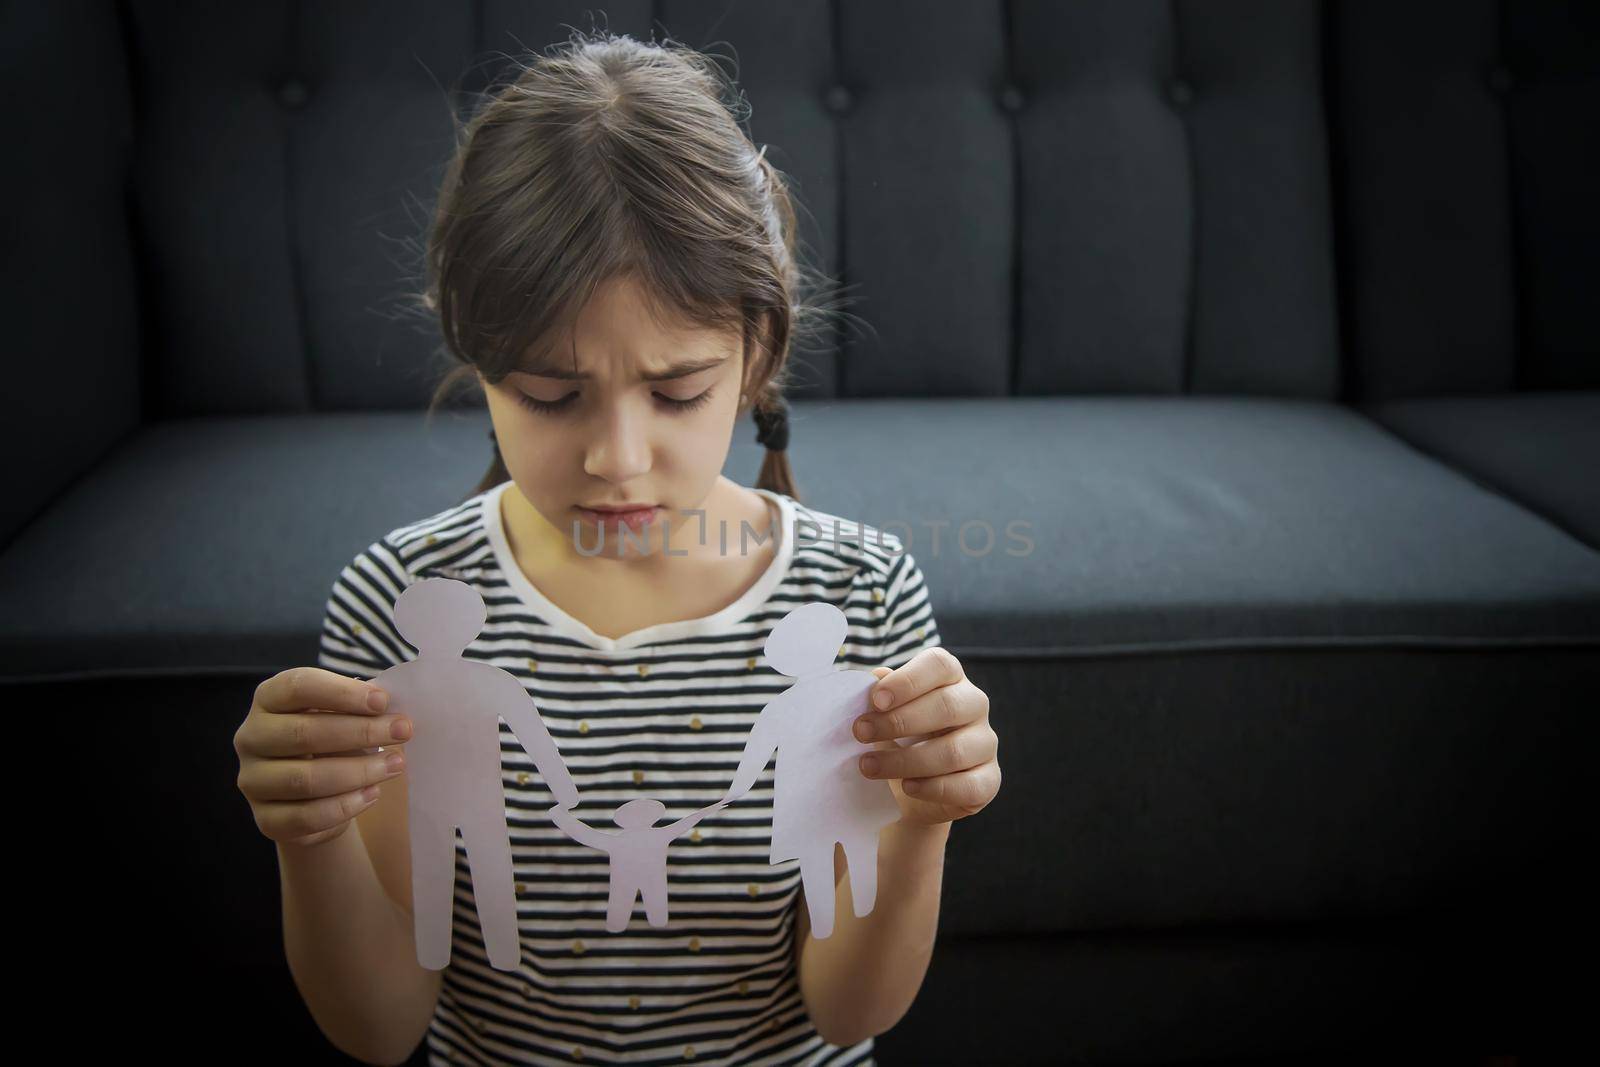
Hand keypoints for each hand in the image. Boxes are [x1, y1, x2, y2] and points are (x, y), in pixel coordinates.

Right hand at [234, 667, 412, 847]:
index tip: (383, 701)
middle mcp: (251, 737)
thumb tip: (392, 713)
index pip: (298, 687)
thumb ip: (361, 709)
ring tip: (395, 765)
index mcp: (268, 699)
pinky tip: (372, 794)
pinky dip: (345, 806)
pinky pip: (306, 816)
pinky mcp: (265, 819)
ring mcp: (252, 780)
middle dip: (361, 732)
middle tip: (403, 731)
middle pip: (304, 733)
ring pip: (305, 779)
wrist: (315, 794)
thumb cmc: (334, 741)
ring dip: (358, 772)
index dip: (342, 693)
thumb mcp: (343, 715)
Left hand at [853, 648, 999, 825]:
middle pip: (947, 706)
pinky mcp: (988, 780)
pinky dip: (933, 788)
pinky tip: (907, 787)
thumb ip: (879, 695)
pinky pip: (968, 786)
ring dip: (905, 761)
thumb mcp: (883, 713)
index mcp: (950, 678)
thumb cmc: (896, 738)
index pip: (939, 665)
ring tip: (868, 766)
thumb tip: (876, 678)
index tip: (875, 700)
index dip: (907, 680)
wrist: (909, 788)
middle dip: (899, 721)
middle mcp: (974, 705)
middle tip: (860, 733)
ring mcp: (985, 743)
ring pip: (954, 751)